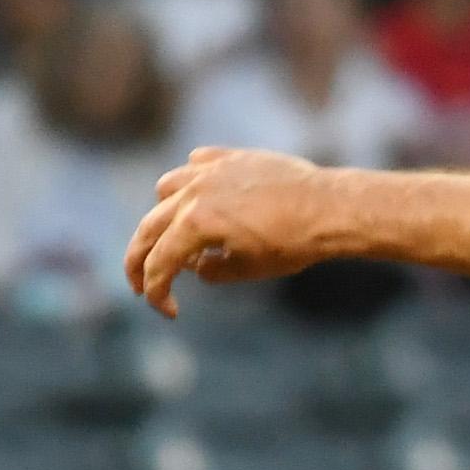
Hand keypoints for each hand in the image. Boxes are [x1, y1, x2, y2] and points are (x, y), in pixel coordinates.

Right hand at [125, 148, 340, 318]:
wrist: (330, 208)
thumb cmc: (294, 245)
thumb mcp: (248, 269)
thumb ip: (211, 271)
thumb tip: (194, 265)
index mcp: (195, 223)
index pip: (160, 263)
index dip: (158, 293)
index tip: (170, 312)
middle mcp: (194, 192)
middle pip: (149, 227)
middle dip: (140, 261)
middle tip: (139, 284)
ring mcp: (211, 170)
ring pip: (166, 190)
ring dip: (163, 216)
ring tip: (176, 236)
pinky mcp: (231, 158)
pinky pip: (196, 165)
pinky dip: (191, 182)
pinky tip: (201, 197)